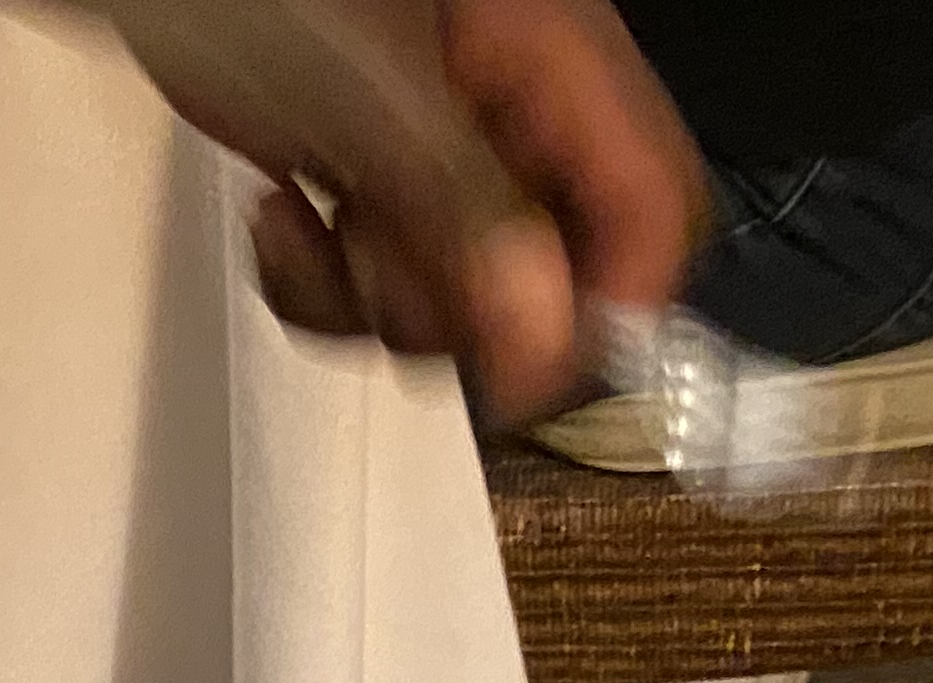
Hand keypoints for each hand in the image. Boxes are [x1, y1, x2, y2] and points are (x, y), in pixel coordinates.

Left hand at [73, 0, 704, 419]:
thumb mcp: (371, 100)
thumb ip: (464, 210)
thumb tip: (541, 331)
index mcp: (557, 61)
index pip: (649, 211)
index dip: (603, 308)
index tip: (522, 371)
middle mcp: (510, 107)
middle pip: (544, 274)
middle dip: (447, 303)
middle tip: (374, 261)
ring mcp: (439, 142)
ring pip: (448, 290)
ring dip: (364, 297)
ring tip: (305, 226)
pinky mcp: (368, 169)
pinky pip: (372, 273)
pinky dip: (318, 280)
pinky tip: (283, 218)